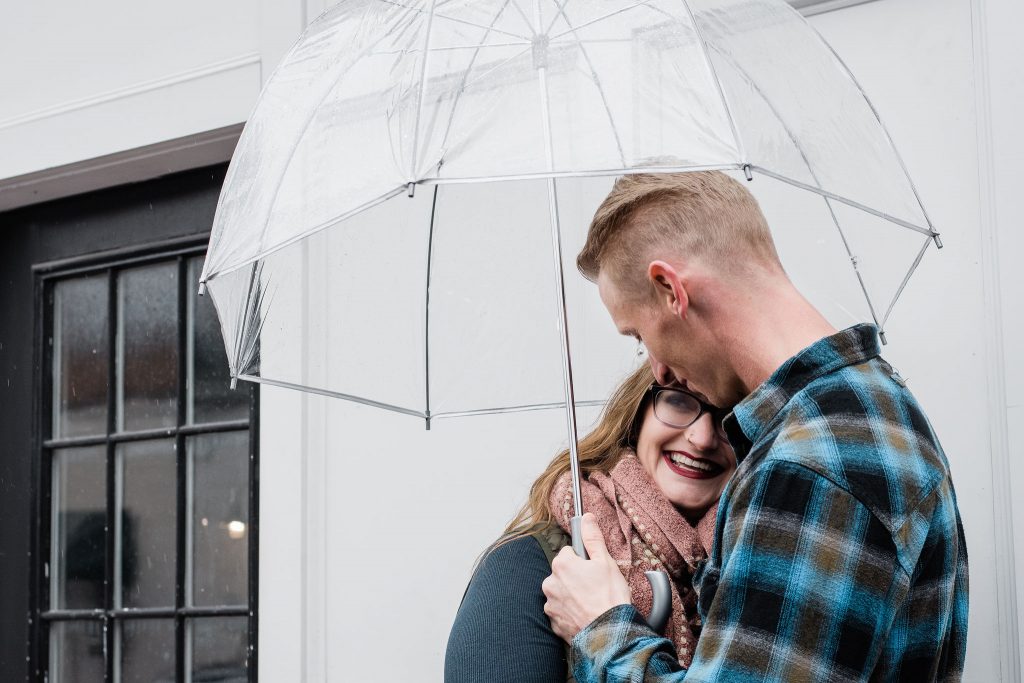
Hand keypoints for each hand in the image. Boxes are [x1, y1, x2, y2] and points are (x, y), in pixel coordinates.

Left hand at [542, 513, 631, 640]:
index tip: (594, 570)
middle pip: (563, 573)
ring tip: (591, 602)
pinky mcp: (553, 622)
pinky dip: (570, 612)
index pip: (569, 553)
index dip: (584, 560)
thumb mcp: (605, 562)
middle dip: (576, 578)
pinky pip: (561, 611)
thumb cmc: (609, 597)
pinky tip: (585, 614)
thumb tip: (586, 518)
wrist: (608, 634)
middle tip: (595, 587)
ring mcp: (550, 603)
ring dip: (572, 595)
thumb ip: (593, 538)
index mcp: (561, 564)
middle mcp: (550, 583)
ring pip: (561, 592)